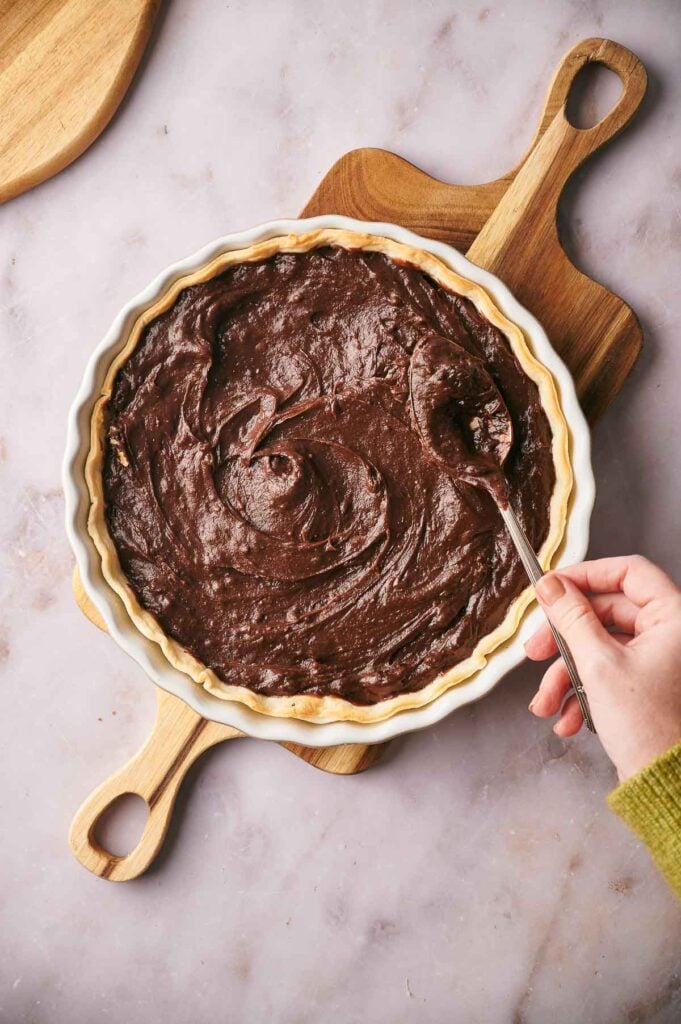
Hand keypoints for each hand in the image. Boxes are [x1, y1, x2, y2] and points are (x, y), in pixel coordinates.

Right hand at [526, 555, 680, 781]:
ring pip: (599, 647)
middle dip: (564, 638)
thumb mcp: (598, 664)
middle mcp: (669, 634)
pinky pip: (605, 673)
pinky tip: (568, 719)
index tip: (552, 587)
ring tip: (545, 702)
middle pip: (605, 613)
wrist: (666, 783)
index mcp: (673, 618)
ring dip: (566, 674)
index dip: (586, 575)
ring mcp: (657, 660)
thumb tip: (551, 585)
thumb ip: (571, 617)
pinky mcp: (644, 684)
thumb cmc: (648, 726)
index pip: (628, 571)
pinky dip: (581, 693)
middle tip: (535, 651)